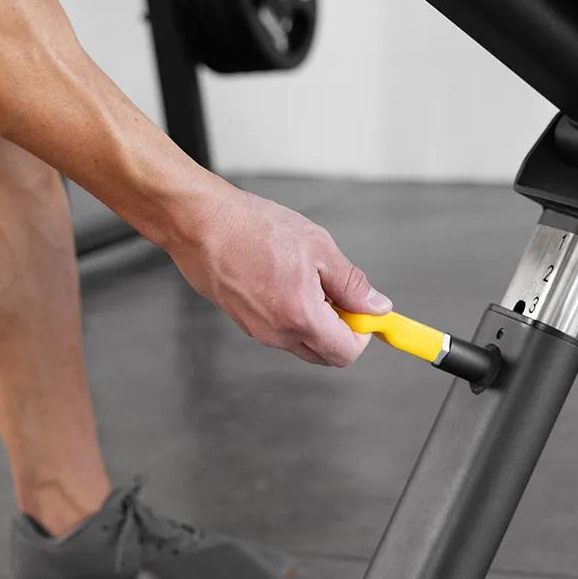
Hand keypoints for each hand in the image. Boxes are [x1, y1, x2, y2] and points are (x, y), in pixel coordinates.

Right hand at [168, 182, 392, 365]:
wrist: (200, 224)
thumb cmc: (254, 229)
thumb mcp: (318, 248)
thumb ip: (351, 285)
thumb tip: (377, 308)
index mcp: (301, 317)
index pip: (345, 353)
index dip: (362, 334)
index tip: (364, 311)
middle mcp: (278, 334)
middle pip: (325, 355)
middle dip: (341, 331)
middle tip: (338, 293)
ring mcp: (259, 332)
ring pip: (303, 342)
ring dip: (316, 321)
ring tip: (306, 279)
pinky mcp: (244, 323)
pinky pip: (281, 331)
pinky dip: (294, 315)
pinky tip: (284, 279)